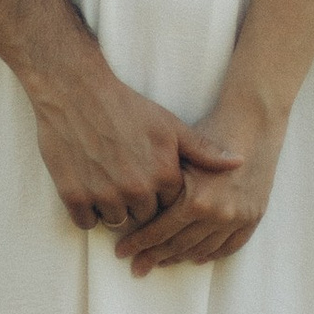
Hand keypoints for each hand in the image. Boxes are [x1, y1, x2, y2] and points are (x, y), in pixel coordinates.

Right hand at [25, 43, 240, 233]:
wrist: (74, 90)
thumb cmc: (125, 106)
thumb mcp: (169, 125)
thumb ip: (204, 151)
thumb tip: (239, 164)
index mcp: (162, 175)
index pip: (171, 207)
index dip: (160, 194)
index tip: (150, 179)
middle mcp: (136, 190)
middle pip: (144, 218)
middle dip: (138, 204)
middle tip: (125, 178)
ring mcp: (104, 195)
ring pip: (116, 222)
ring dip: (113, 210)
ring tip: (107, 181)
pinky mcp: (75, 196)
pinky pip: (86, 223)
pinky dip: (87, 213)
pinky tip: (89, 189)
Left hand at [115, 105, 281, 270]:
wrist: (253, 122)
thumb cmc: (210, 129)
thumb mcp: (178, 153)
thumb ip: (159, 183)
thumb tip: (130, 204)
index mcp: (195, 200)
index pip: (160, 231)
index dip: (139, 243)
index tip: (122, 252)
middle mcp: (218, 215)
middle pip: (179, 245)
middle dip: (154, 257)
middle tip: (136, 268)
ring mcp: (238, 219)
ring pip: (203, 249)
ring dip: (180, 258)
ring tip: (162, 263)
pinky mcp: (254, 217)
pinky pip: (230, 246)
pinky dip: (211, 254)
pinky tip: (196, 257)